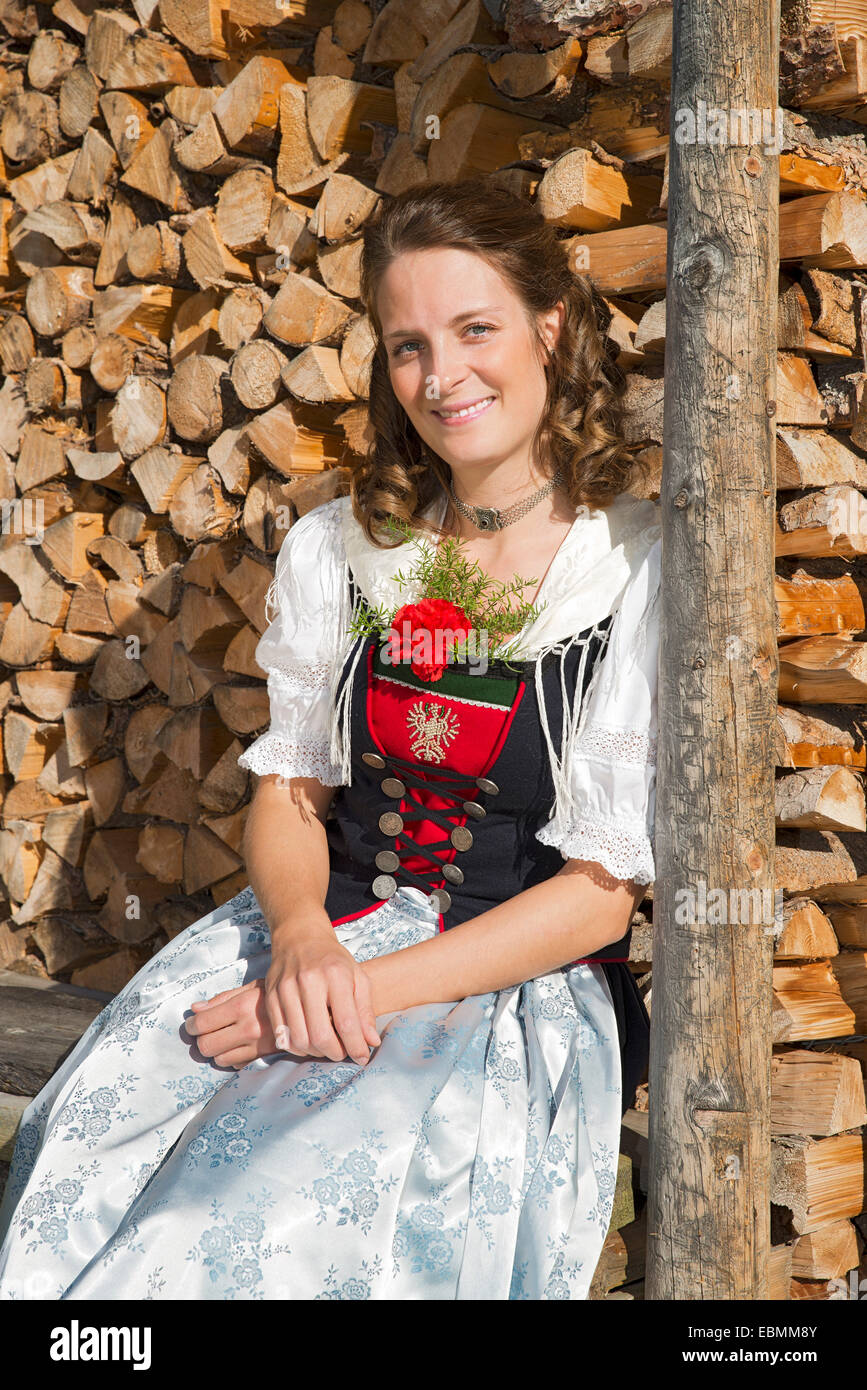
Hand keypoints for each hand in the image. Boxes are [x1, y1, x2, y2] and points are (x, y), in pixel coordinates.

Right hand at [185, 928, 380, 1068]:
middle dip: (335, 1053)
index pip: (346, 1022)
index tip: (363, 1057)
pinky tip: (308, 1041)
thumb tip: (372, 1042)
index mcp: (335, 975)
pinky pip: (281, 1035)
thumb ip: (365, 1011)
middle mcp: (308, 982)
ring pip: (299, 1039)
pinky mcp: (270, 997)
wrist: (300, 937)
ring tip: (326, 1047)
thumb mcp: (357, 977)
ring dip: (315, 1053)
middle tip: (342, 1053)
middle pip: (320, 1036)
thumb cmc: (333, 960)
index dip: (356, 1046)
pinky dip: (296, 1046)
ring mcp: (285, 989)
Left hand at [185, 980, 279, 1067]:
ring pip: (219, 1059)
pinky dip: (232, 1058)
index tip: (192, 1024)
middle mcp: (248, 1029)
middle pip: (206, 1046)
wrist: (317, 1010)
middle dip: (201, 1040)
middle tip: (205, 1032)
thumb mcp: (254, 986)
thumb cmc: (283, 992)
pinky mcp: (265, 1058)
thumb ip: (223, 999)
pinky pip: (237, 1065)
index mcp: (242, 1006)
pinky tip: (240, 1046)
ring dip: (217, 1050)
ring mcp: (257, 1046)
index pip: (202, 1023)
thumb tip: (195, 1009)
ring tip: (224, 1038)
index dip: (191, 1025)